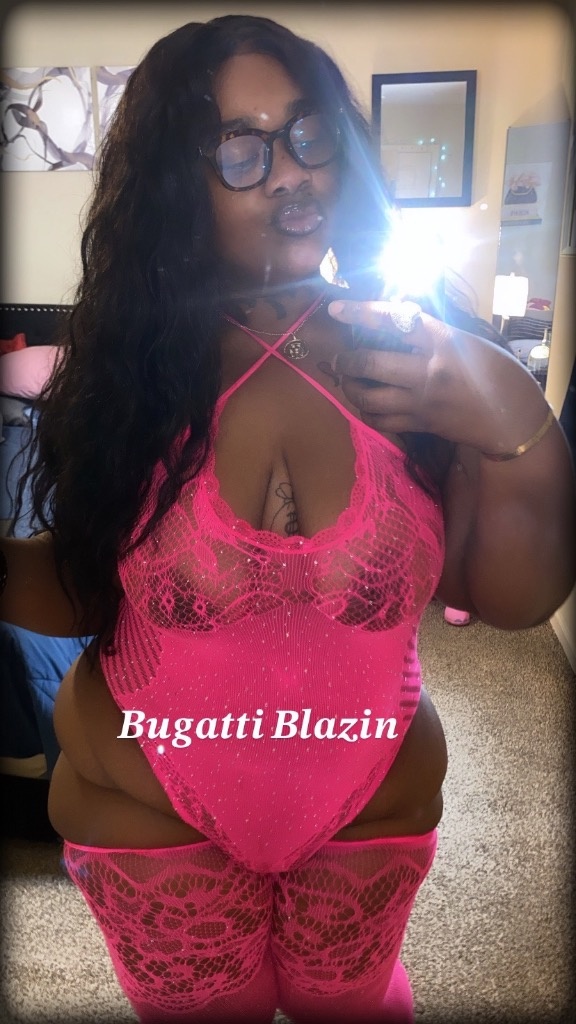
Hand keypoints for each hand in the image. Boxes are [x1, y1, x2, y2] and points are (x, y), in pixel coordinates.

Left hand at [328, 299, 548, 453]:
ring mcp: (421, 401)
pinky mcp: (420, 424)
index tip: (337, 310)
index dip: (361, 313)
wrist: (511, 418)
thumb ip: (432, 333)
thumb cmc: (497, 373)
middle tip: (337, 358)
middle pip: (370, 362)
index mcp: (442, 341)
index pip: (394, 320)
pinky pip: (380, 421)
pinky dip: (367, 412)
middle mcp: (427, 370)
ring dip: (350, 387)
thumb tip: (397, 321)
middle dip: (345, 359)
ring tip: (347, 381)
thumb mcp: (467, 341)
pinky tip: (366, 405)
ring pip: (368, 396)